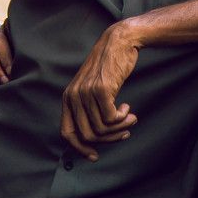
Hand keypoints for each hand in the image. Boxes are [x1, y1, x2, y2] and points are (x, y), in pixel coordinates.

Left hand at [61, 21, 139, 160]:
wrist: (118, 42)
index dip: (80, 148)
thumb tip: (93, 137)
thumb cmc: (109, 66)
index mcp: (68, 98)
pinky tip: (128, 107)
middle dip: (109, 139)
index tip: (94, 155)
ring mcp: (86, 93)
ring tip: (130, 118)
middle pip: (88, 135)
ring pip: (102, 128)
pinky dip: (123, 118)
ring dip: (120, 127)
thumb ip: (87, 108)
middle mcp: (73, 97)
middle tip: (124, 132)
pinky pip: (111, 118)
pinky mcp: (101, 89)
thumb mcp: (91, 88)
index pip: (67, 133)